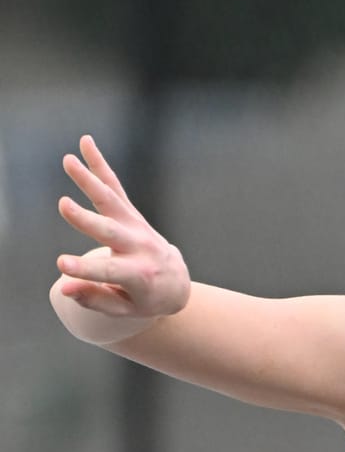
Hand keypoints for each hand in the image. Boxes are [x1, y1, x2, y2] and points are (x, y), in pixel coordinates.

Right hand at [56, 137, 190, 318]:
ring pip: (111, 201)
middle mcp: (139, 247)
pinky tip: (85, 143)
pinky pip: (115, 187)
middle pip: (110, 231)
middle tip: (63, 205)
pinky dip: (100, 165)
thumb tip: (65, 286)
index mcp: (139, 275)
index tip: (62, 266)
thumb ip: (95, 298)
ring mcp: (136, 226)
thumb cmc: (145, 299)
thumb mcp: (124, 308)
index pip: (109, 273)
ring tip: (68, 161)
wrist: (175, 282)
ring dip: (90, 180)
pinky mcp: (132, 214)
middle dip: (85, 220)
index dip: (85, 270)